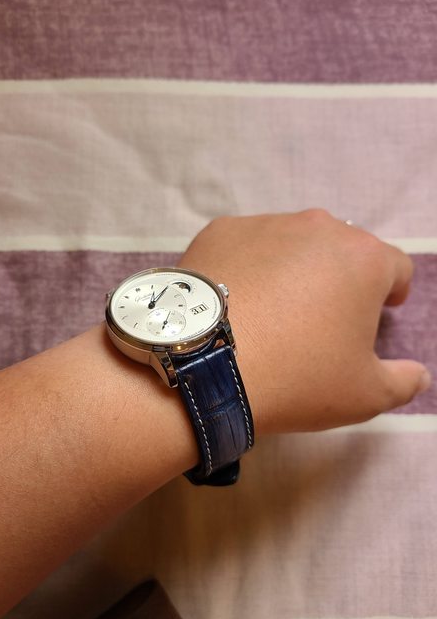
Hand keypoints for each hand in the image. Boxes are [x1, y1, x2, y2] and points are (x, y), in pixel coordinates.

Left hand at [178, 210, 430, 434]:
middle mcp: (317, 227)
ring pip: (293, 243)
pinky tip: (235, 300)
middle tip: (323, 317)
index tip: (383, 308)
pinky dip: (249, 266)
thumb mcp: (363, 395)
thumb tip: (418, 374)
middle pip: (343, 250)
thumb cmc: (296, 377)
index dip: (393, 289)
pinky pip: (247, 246)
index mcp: (364, 259)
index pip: (395, 266)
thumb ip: (402, 382)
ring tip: (273, 309)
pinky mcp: (221, 230)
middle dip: (342, 279)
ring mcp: (265, 224)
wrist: (203, 363)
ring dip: (294, 269)